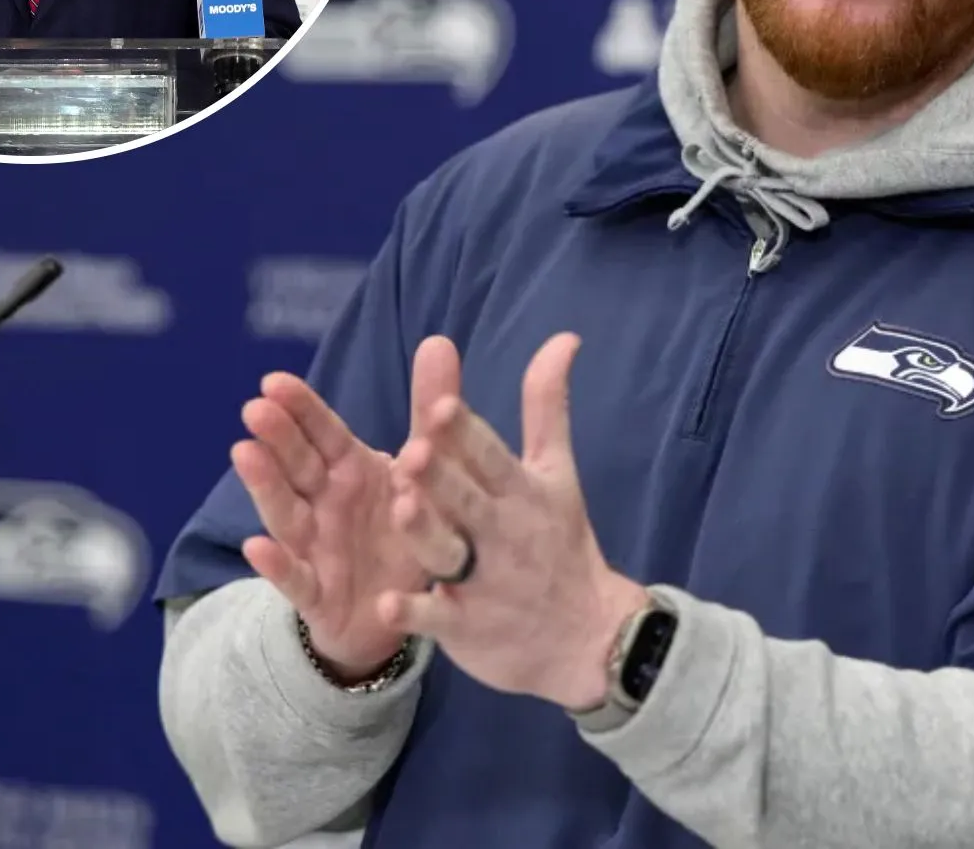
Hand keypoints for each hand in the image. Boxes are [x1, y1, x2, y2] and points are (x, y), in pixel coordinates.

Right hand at [231, 338, 468, 680]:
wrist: (400, 610)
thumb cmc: (404, 527)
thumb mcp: (424, 467)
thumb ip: (431, 408)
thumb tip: (439, 340)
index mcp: (350, 470)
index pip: (322, 433)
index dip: (300, 408)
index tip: (274, 381)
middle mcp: (325, 504)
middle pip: (298, 467)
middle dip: (277, 438)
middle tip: (256, 408)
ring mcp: (315, 548)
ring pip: (287, 514)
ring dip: (266, 486)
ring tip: (245, 454)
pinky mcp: (317, 595)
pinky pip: (295, 579)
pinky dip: (276, 565)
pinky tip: (256, 546)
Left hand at [388, 332, 648, 711]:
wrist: (586, 636)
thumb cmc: (560, 542)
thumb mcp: (557, 473)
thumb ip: (547, 406)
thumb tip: (564, 337)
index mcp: (522, 492)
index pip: (492, 457)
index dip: (467, 434)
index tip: (441, 406)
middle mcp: (503, 534)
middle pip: (468, 501)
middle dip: (443, 477)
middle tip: (413, 449)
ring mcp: (485, 583)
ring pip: (449, 554)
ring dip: (426, 533)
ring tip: (402, 508)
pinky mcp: (467, 628)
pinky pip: (438, 619)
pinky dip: (416, 613)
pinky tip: (386, 604)